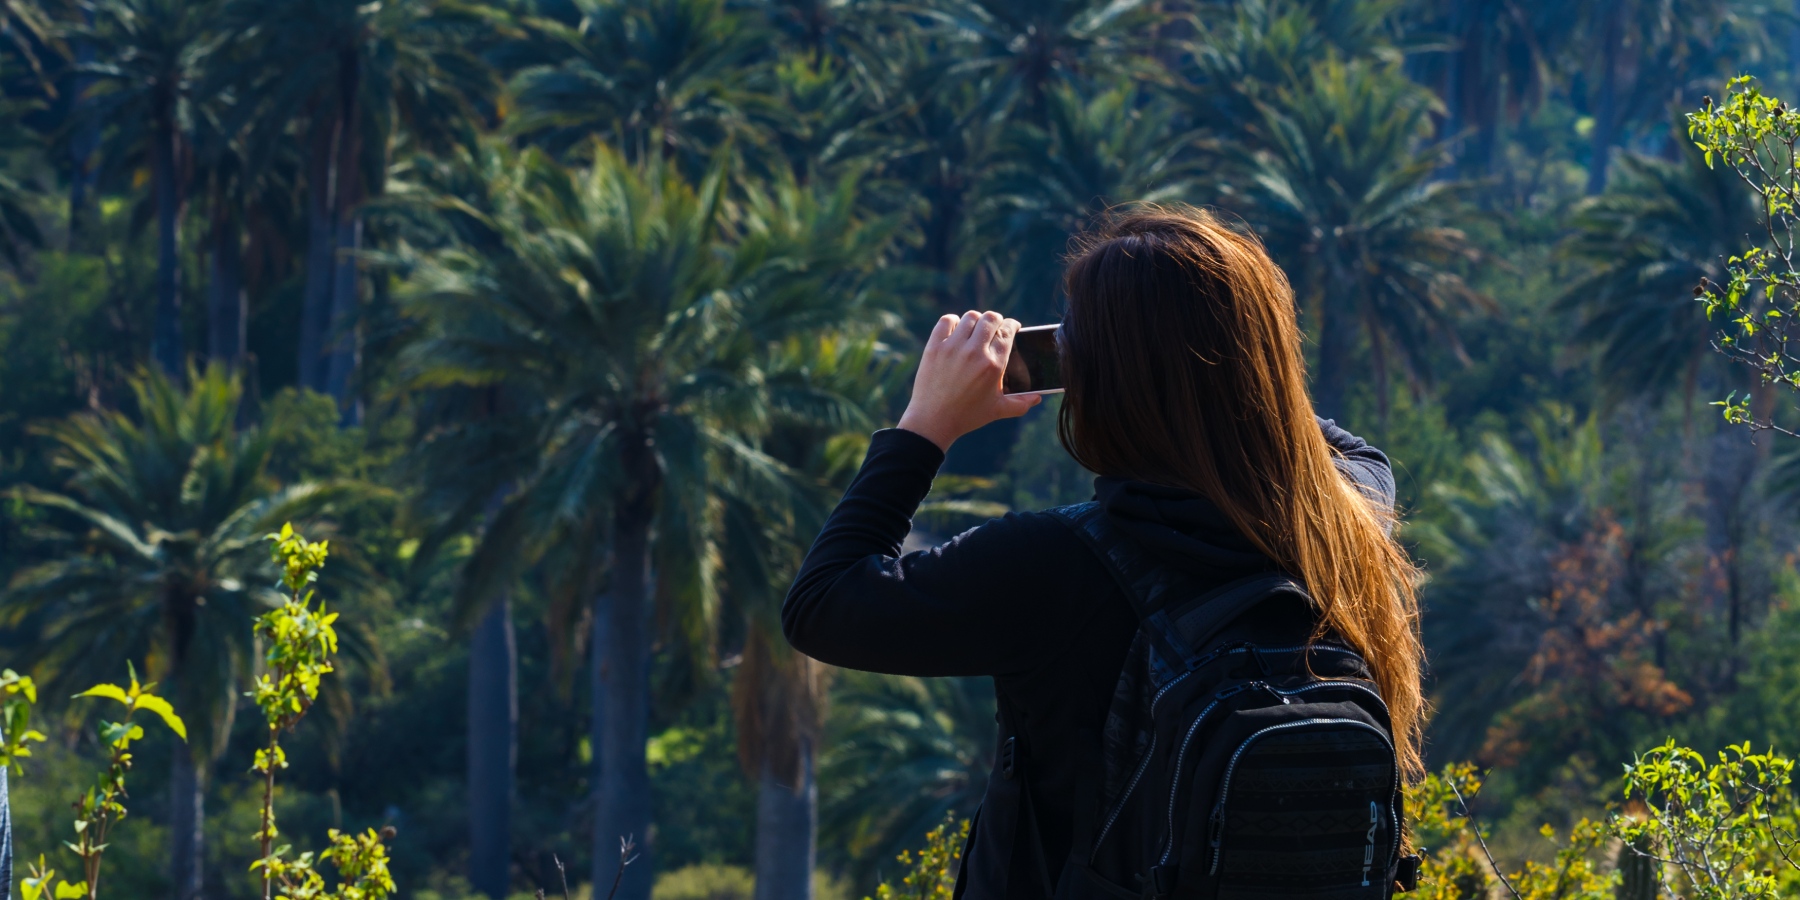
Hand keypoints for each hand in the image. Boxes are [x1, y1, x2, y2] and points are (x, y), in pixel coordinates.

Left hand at [896, 311, 1041, 451]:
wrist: (932, 421)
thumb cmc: (967, 416)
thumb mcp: (997, 410)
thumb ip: (1021, 403)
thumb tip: (1038, 397)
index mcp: (993, 365)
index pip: (1008, 332)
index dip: (1012, 325)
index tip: (1012, 327)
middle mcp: (974, 352)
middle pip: (991, 318)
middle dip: (996, 320)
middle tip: (994, 328)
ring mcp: (952, 347)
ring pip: (970, 317)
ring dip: (976, 321)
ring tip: (976, 330)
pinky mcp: (934, 347)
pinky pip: (946, 321)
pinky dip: (953, 322)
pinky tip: (956, 331)